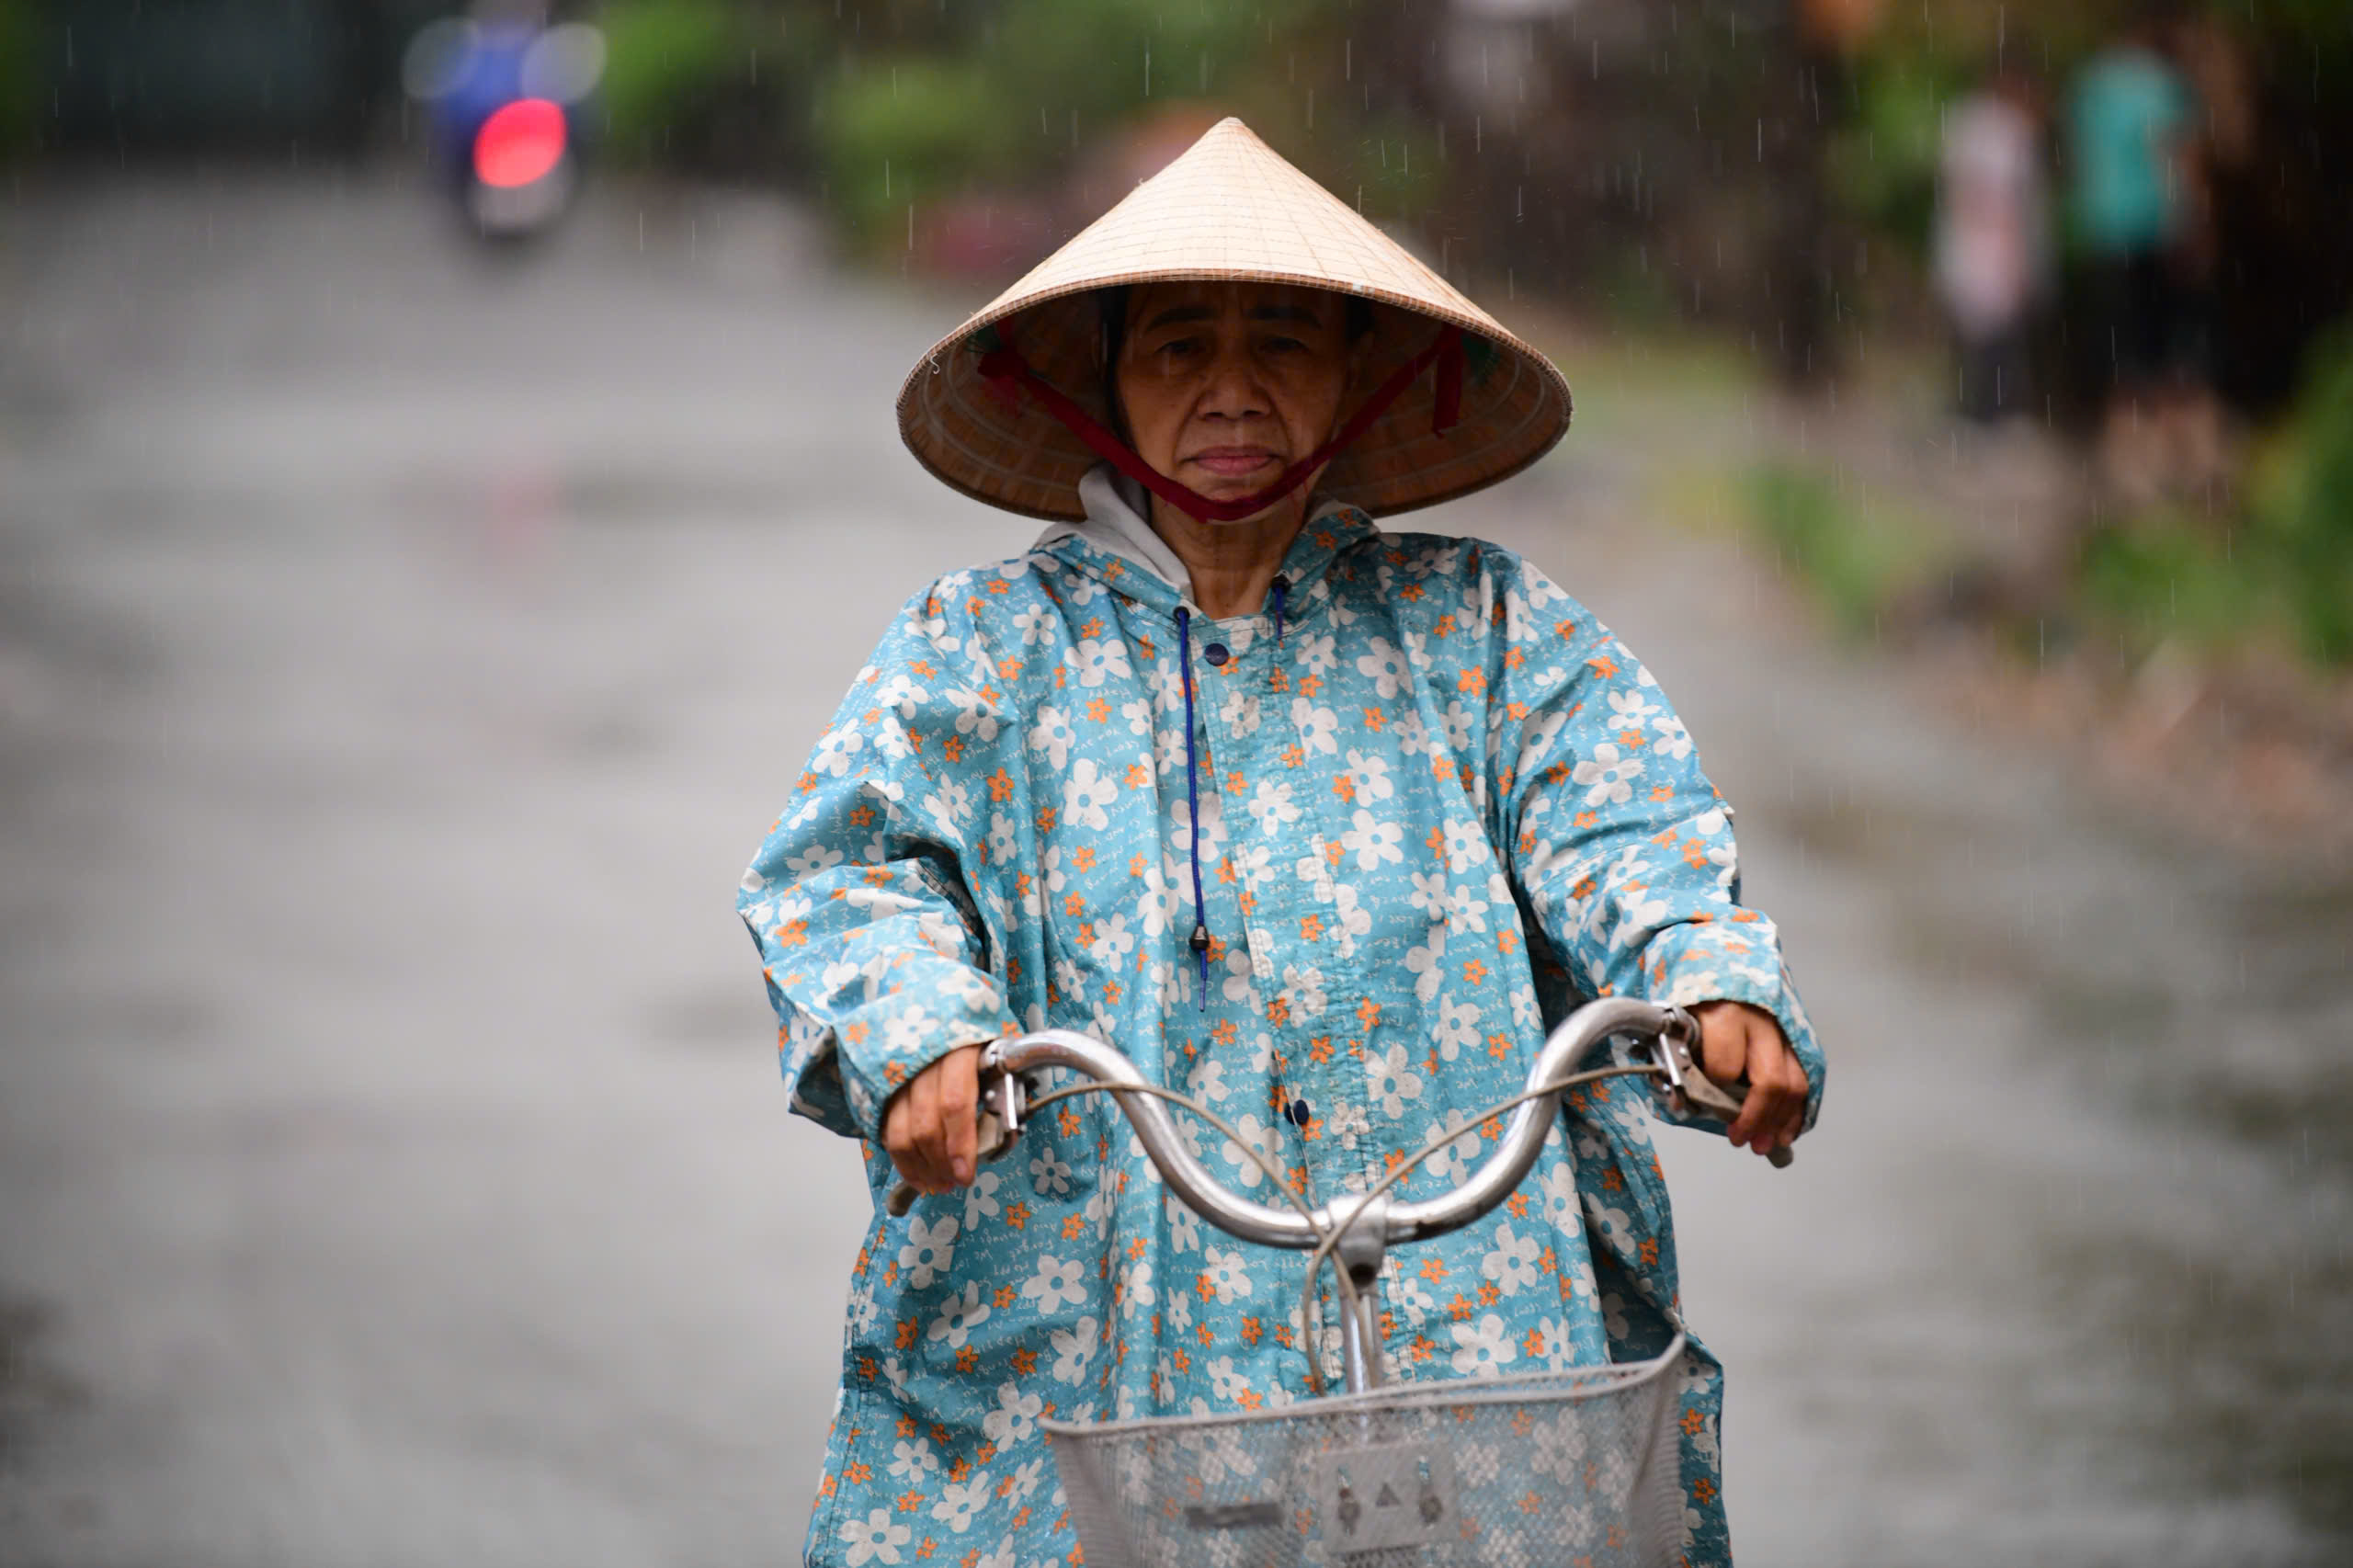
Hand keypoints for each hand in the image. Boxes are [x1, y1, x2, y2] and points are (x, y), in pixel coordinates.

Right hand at [883, 1043, 985, 1194]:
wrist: (934, 1001)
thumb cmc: (970, 1030)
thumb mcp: (994, 1047)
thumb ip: (998, 1085)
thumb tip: (1000, 1134)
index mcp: (956, 1047)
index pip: (954, 1102)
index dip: (959, 1143)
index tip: (965, 1173)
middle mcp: (920, 1060)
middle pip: (924, 1125)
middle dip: (940, 1163)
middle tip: (955, 1182)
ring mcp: (895, 1073)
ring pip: (899, 1133)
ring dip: (919, 1168)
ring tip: (937, 1184)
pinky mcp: (879, 1084)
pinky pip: (886, 1129)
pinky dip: (900, 1157)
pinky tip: (916, 1173)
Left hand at [1689, 1000, 1806, 1158]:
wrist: (1723, 968)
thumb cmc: (1698, 1004)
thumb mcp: (1681, 1024)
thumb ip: (1682, 1061)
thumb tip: (1681, 1102)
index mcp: (1725, 1015)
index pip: (1726, 1065)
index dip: (1716, 1094)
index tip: (1705, 1107)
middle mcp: (1762, 1023)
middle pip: (1771, 1079)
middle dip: (1757, 1117)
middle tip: (1742, 1141)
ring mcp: (1785, 1031)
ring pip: (1796, 1082)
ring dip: (1782, 1120)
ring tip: (1765, 1144)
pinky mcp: (1798, 1038)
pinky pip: (1805, 1079)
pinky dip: (1796, 1110)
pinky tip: (1784, 1131)